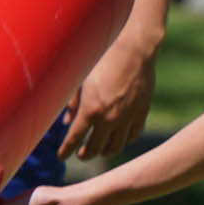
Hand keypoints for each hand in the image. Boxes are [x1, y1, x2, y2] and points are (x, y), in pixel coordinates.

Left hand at [59, 37, 156, 160]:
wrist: (134, 49)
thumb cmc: (103, 58)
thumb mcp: (81, 78)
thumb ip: (72, 102)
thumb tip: (66, 121)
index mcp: (91, 109)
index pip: (74, 138)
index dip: (66, 150)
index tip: (61, 155)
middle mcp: (110, 118)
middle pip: (95, 148)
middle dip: (84, 154)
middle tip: (80, 154)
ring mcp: (128, 117)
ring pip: (115, 147)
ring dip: (104, 151)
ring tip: (98, 150)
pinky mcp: (142, 112)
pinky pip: (132, 135)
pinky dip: (123, 140)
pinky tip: (118, 139)